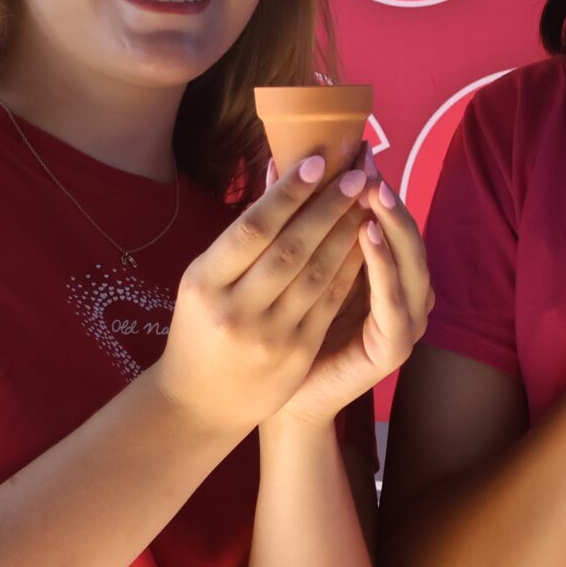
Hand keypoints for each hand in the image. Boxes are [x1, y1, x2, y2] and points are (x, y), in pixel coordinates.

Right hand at [150, 152, 376, 436]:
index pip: (252, 228)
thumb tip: (276, 170)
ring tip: (367, 200)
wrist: (198, 404)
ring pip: (317, 274)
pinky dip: (351, 268)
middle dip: (328, 207)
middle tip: (356, 174)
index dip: (288, 194)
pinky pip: (330, 303)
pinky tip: (367, 241)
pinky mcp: (295, 355)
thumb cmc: (201, 328)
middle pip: (290, 248)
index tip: (317, 162)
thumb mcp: (204, 280)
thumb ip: (241, 235)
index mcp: (203, 283)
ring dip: (347, 232)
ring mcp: (268, 335)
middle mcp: (234, 309)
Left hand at [286, 154, 432, 424]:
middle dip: (385, 197)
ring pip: (410, 264)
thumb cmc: (285, 332)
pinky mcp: (395, 348)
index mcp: (385, 273)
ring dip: (393, 225)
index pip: (385, 219)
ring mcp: (406, 321)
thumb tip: (272, 161)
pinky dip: (385, 268)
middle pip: (405, 236)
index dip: (371, 183)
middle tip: (368, 162)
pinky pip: (394, 302)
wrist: (283, 400)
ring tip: (374, 192)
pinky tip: (369, 237)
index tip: (354, 145)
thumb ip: (292, 222)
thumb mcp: (291, 268)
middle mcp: (405, 293)